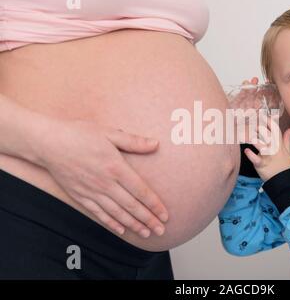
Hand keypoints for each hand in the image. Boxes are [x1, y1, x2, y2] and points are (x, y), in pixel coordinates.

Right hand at [37, 118, 168, 237]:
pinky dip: (111, 223)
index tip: (165, 215)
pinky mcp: (80, 196)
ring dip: (133, 224)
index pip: (140, 191)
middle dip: (148, 219)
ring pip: (117, 213)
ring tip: (146, 233)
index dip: (154, 205)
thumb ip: (133, 141)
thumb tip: (155, 144)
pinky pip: (98, 213)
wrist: (48, 143)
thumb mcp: (109, 133)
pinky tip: (121, 230)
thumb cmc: (79, 134)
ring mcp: (92, 192)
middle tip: (161, 230)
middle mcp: (105, 183)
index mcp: (115, 167)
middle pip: (131, 206)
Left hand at [243, 115, 289, 181]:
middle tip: (251, 123)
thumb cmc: (284, 166)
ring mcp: (268, 157)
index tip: (263, 115)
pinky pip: (256, 159)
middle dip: (259, 128)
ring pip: (261, 145)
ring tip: (247, 136)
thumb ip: (286, 140)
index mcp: (279, 144)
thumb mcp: (288, 152)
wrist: (283, 181)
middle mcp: (274, 149)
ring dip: (253, 139)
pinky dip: (251, 155)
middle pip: (267, 135)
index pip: (275, 130)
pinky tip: (247, 151)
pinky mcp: (261, 165)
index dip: (269, 122)